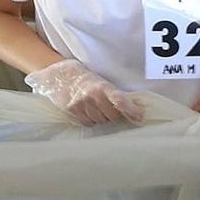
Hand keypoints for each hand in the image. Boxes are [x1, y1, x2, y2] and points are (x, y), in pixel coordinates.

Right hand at [25, 59, 144, 124]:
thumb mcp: (102, 83)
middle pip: (112, 116)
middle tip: (115, 112)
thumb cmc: (86, 80)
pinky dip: (92, 120)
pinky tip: (89, 112)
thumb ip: (115, 96)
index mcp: (102, 87)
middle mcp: (92, 96)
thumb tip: (136, 109)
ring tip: (99, 109)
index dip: (130, 109)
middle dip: (116, 116)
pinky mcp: (72, 111)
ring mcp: (81, 105)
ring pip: (100, 121)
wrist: (59, 75)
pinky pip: (88, 123)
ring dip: (104, 119)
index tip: (139, 116)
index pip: (119, 99)